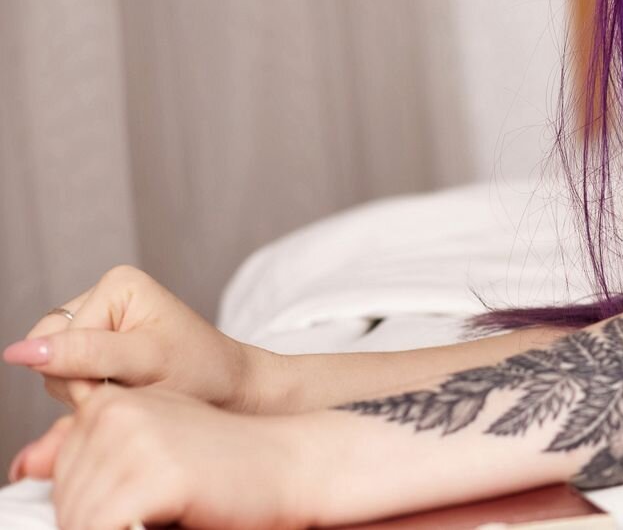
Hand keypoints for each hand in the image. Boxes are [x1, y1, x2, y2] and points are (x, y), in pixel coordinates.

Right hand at [3, 265, 279, 413]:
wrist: (232, 388)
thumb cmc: (202, 372)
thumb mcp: (145, 364)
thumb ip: (85, 356)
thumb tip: (18, 353)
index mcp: (116, 285)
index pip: (55, 340)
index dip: (82, 377)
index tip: (131, 384)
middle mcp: (101, 297)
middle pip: (48, 354)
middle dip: (82, 384)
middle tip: (133, 389)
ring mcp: (98, 323)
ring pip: (54, 372)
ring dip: (87, 391)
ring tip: (133, 388)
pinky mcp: (98, 348)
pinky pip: (67, 380)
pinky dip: (91, 394)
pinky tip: (125, 392)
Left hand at [10, 381, 313, 529]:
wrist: (297, 462)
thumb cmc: (228, 466)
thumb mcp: (149, 456)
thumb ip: (88, 459)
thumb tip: (20, 468)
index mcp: (109, 402)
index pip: (61, 478)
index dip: (94, 506)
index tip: (141, 503)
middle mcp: (114, 413)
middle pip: (66, 501)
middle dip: (99, 521)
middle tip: (156, 511)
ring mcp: (134, 441)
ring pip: (80, 519)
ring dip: (112, 526)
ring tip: (164, 514)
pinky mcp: (156, 474)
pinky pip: (104, 528)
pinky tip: (163, 522)